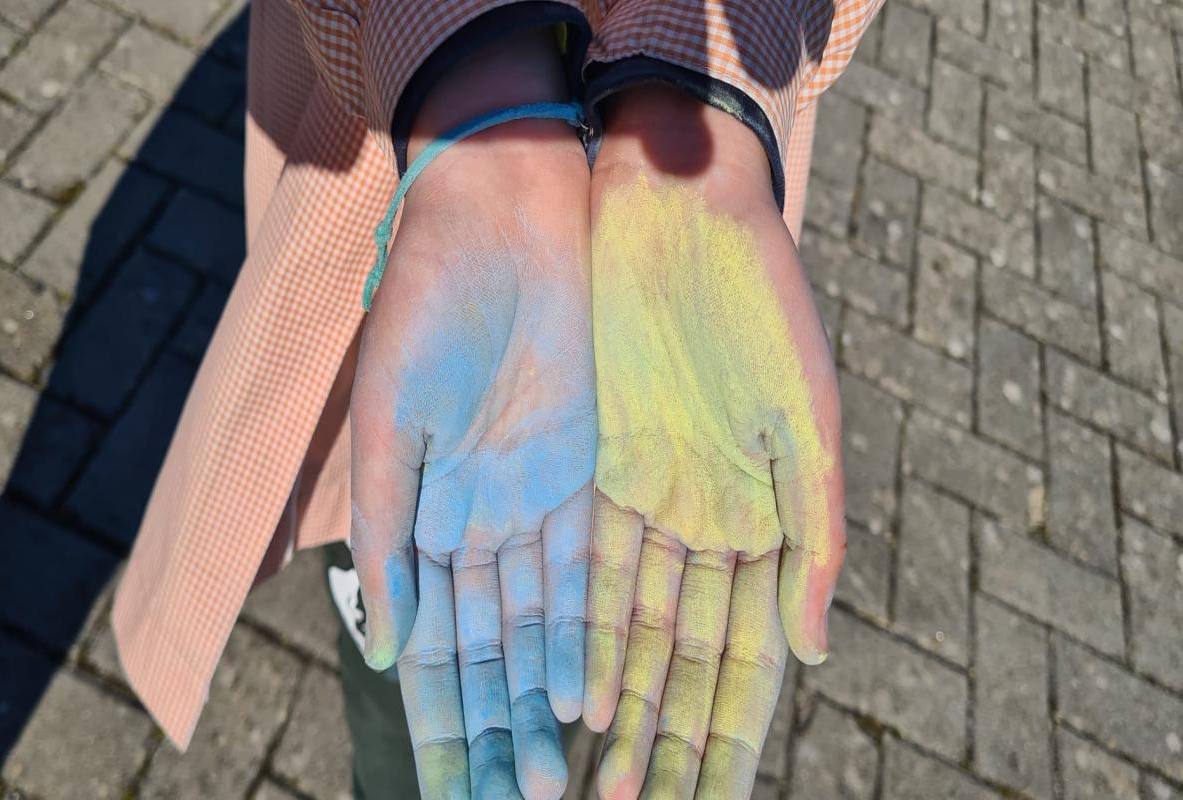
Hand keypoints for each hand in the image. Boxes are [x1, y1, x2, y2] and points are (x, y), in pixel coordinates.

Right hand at [349, 31, 594, 799]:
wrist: (501, 225)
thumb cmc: (424, 309)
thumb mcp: (389, 424)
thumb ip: (389, 535)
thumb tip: (389, 649)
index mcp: (410, 517)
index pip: (423, 647)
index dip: (433, 723)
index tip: (440, 797)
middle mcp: (467, 524)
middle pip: (480, 655)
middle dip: (489, 734)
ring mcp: (523, 504)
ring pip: (529, 629)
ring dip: (534, 704)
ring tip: (543, 785)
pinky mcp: (576, 475)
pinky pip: (578, 574)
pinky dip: (576, 637)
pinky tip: (581, 699)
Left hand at [583, 87, 845, 797]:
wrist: (674, 220)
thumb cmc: (759, 308)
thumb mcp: (804, 420)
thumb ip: (815, 536)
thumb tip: (811, 654)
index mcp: (766, 522)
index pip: (747, 657)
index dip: (730, 731)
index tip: (715, 799)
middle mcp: (702, 529)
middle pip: (681, 661)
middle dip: (666, 739)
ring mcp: (644, 507)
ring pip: (627, 631)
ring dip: (616, 707)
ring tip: (594, 782)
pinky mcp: (588, 474)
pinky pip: (578, 570)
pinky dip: (575, 634)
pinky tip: (567, 695)